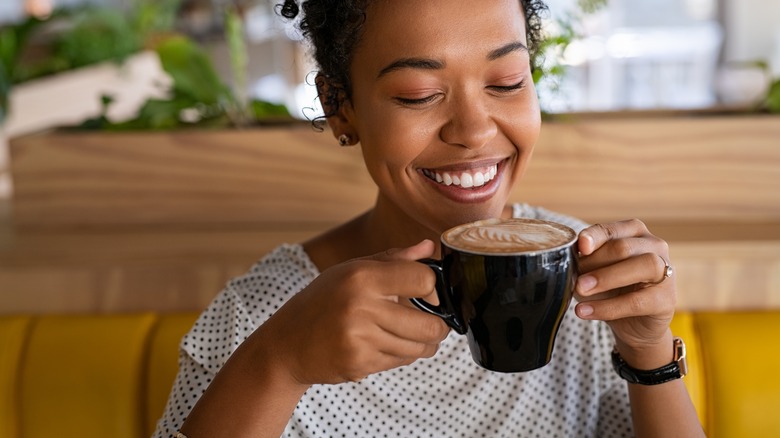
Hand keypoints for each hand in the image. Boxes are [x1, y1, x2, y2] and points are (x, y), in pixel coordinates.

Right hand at [255, 240, 449, 385]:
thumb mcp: (351, 270)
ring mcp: (359, 339)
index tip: (429, 295)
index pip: (423, 280)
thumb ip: (393, 259)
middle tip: (433, 323)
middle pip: (429, 324)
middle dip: (438, 326)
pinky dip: (402, 356)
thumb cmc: (323, 301)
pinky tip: (387, 345)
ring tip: (413, 335)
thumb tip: (429, 247)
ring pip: (419, 348)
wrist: (286, 343)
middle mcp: (361, 307)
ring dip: (424, 344)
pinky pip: (401, 362)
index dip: (434, 289)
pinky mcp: (359, 364)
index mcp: (361, 276)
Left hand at [574, 219, 675, 362]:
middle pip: (624, 247)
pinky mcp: (666, 299)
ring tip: (581, 291)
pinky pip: (638, 301)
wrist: (633, 324)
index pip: (610, 230)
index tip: (580, 246)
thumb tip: (569, 262)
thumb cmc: (612, 290)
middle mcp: (654, 246)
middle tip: (575, 279)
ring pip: (642, 266)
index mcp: (633, 233)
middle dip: (596, 262)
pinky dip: (609, 307)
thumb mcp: (594, 272)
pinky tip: (587, 311)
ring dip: (607, 279)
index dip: (594, 236)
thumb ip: (585, 263)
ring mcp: (665, 271)